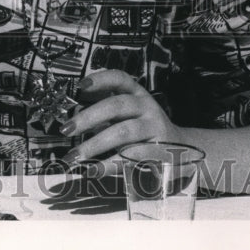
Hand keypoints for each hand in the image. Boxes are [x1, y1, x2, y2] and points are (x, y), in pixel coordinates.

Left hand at [61, 70, 182, 174]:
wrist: (184, 150)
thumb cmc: (144, 130)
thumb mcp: (129, 115)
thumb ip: (106, 112)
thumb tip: (72, 119)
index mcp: (137, 94)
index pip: (119, 78)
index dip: (100, 79)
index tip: (79, 86)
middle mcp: (147, 107)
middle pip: (116, 106)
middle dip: (88, 117)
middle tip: (66, 129)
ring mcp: (154, 128)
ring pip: (122, 133)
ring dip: (94, 145)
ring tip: (73, 157)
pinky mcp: (159, 151)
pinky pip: (131, 157)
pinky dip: (109, 165)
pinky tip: (92, 170)